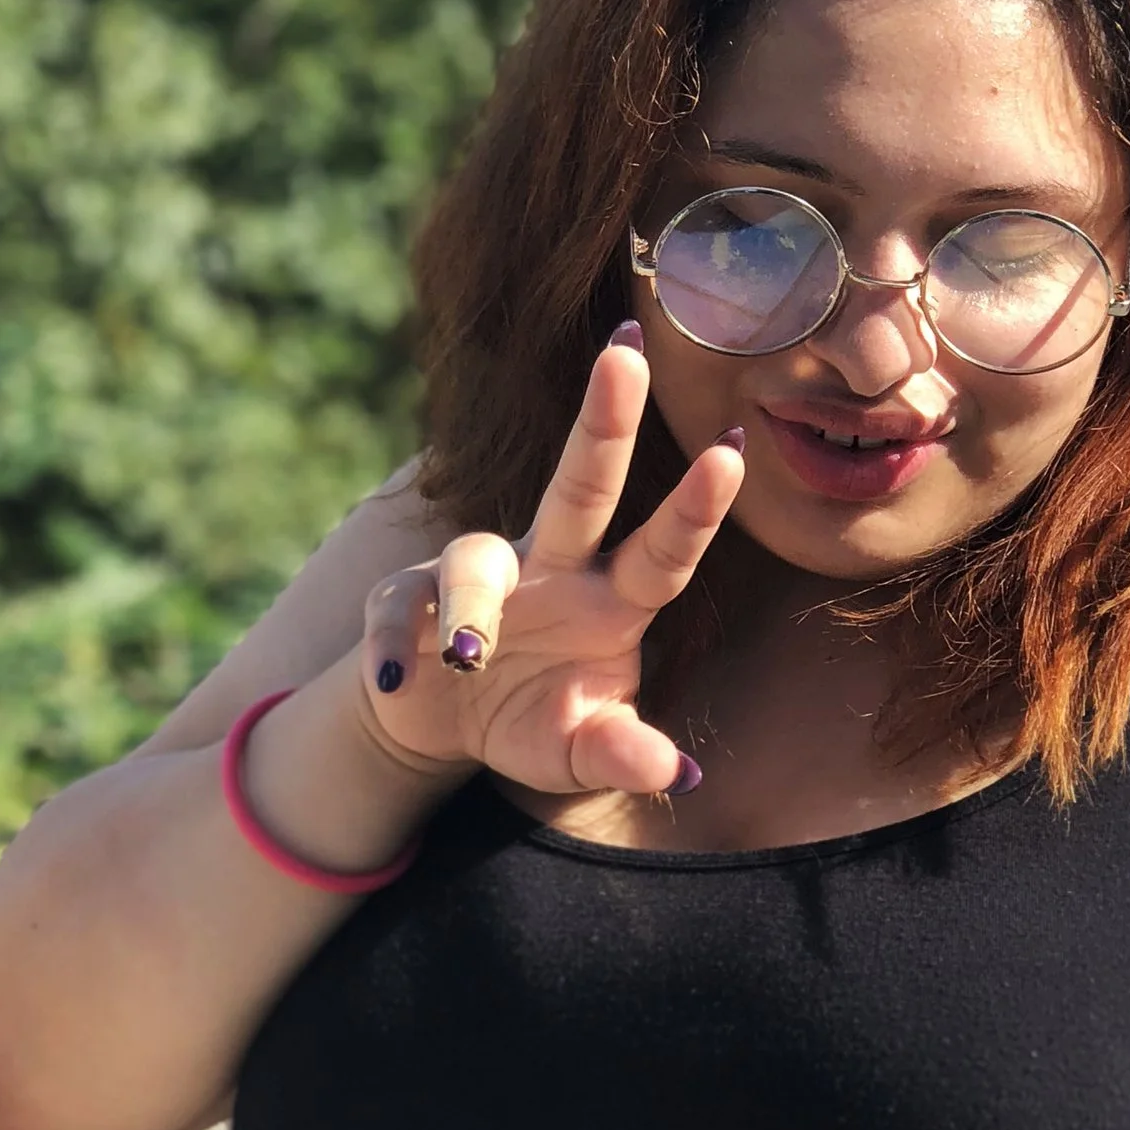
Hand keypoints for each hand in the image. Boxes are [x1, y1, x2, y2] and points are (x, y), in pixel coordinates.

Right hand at [351, 323, 743, 796]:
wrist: (443, 725)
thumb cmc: (535, 720)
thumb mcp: (580, 749)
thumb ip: (622, 754)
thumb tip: (676, 773)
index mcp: (611, 600)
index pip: (663, 550)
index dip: (696, 508)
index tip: (735, 449)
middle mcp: (551, 569)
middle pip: (581, 487)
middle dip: (605, 423)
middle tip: (626, 356)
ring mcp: (475, 576)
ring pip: (474, 558)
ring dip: (473, 602)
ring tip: (469, 654)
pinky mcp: (406, 599)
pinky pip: (398, 609)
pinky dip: (395, 642)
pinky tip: (396, 677)